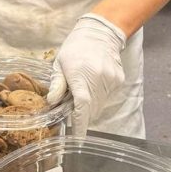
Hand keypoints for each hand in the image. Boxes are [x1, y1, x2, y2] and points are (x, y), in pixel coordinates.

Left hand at [48, 14, 125, 138]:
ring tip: (84, 88)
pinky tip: (94, 82)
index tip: (78, 138)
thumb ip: (57, 84)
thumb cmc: (75, 48)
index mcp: (80, 75)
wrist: (100, 33)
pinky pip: (107, 97)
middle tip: (73, 105)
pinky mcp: (118, 80)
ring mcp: (110, 81)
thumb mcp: (60, 64)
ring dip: (90, 105)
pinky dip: (99, 96)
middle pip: (91, 109)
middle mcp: (98, 79)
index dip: (80, 124)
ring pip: (100, 105)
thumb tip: (52, 102)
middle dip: (82, 114)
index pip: (81, 105)